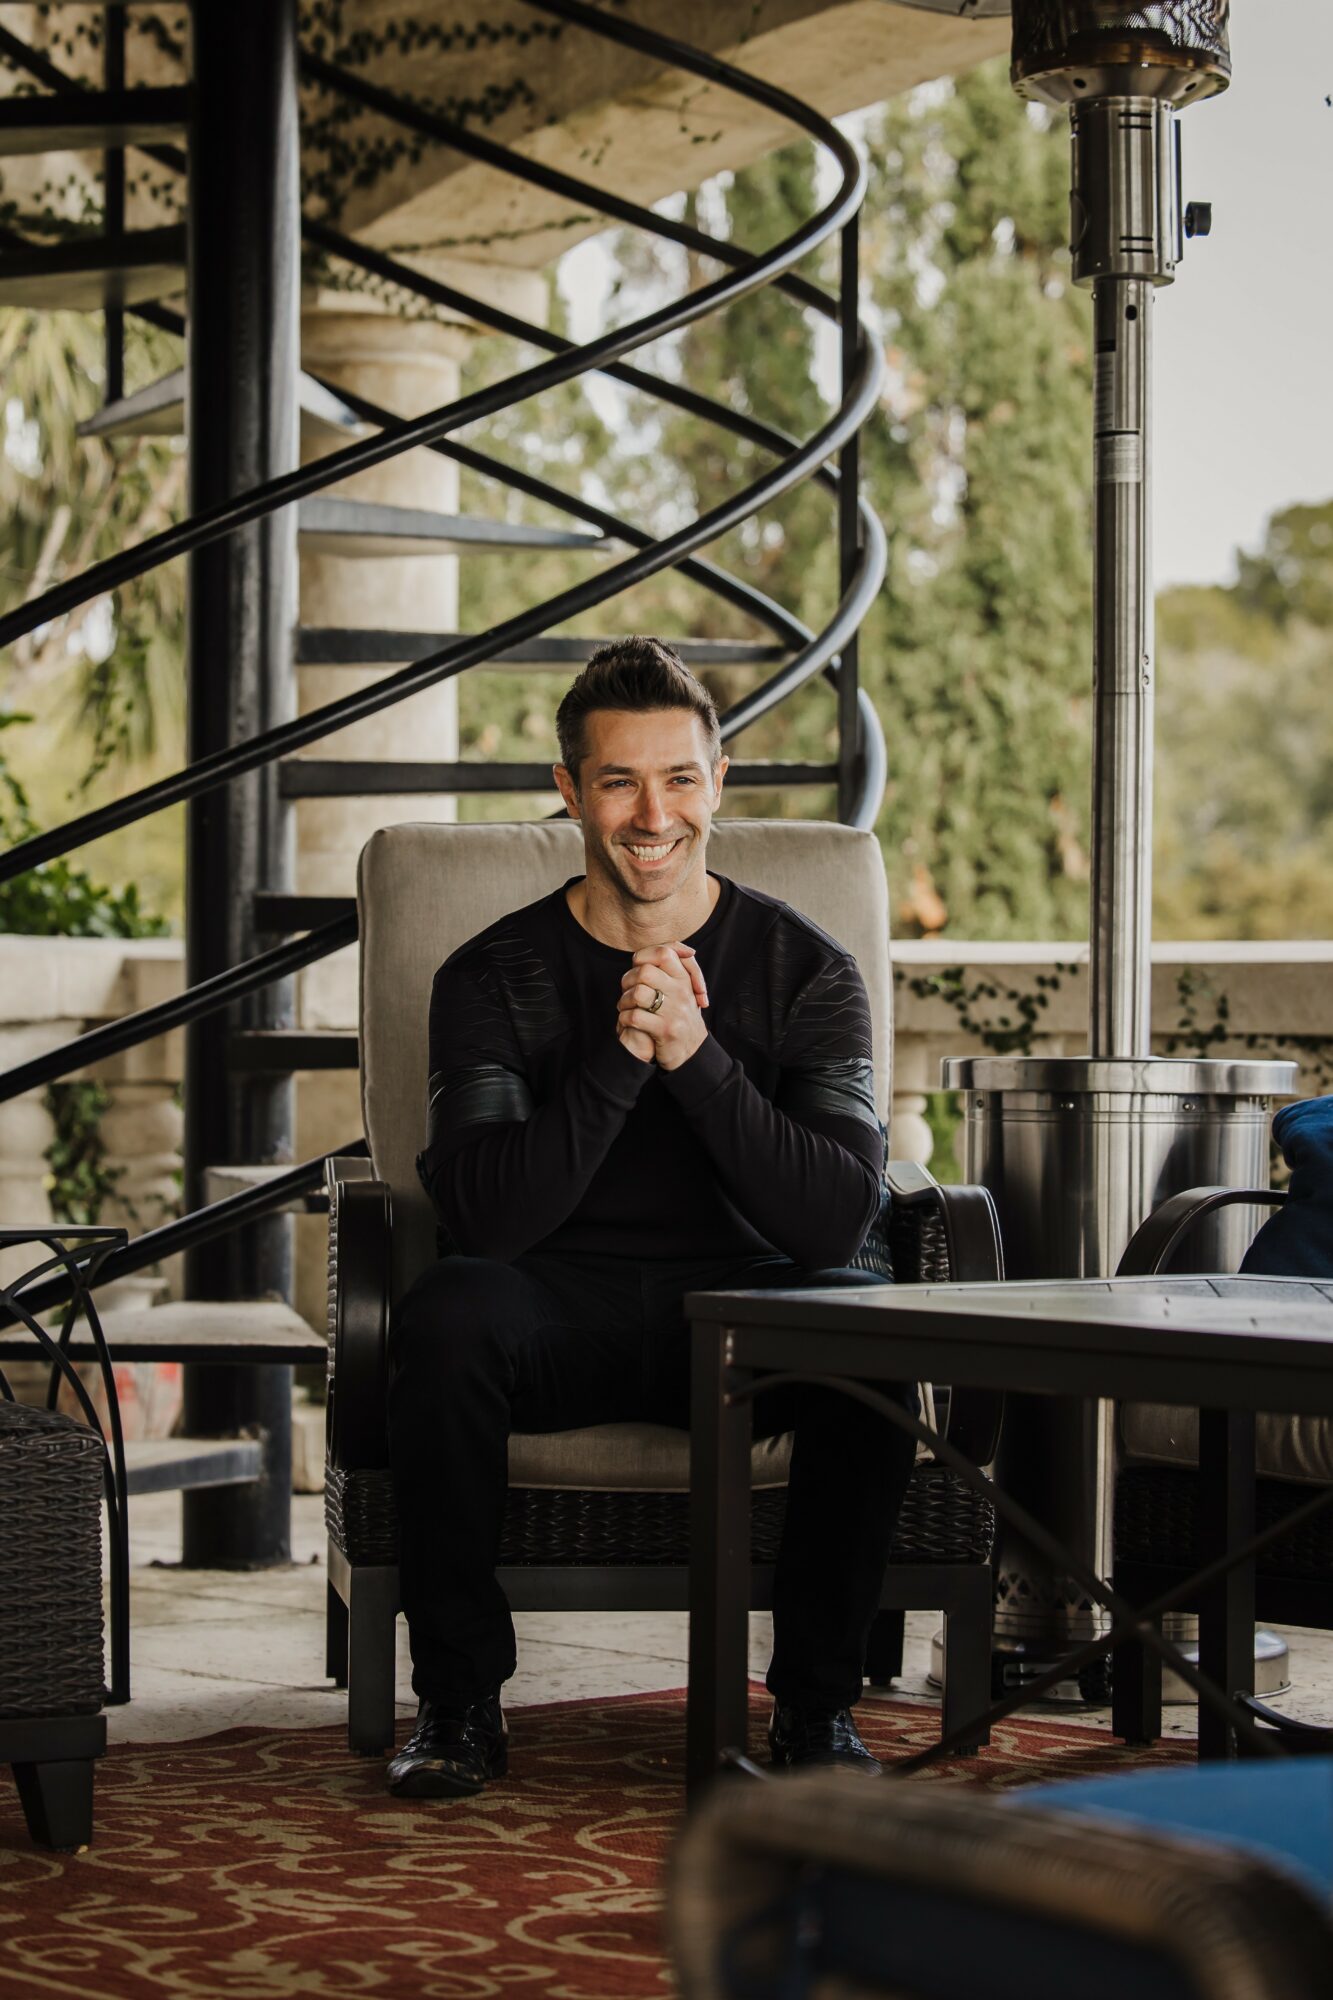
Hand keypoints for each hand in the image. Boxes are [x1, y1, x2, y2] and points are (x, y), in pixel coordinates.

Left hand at [617, 944, 707, 1069]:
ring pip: (638, 993)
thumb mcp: (683, 990)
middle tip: (627, 990)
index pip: (663, 953)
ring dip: (624, 1000)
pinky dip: (624, 1018)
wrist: (692, 1052)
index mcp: (685, 979)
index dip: (643, 956)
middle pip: (645, 972)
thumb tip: (661, 949)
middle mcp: (682, 992)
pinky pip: (634, 1016)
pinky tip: (627, 1021)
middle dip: (628, 980)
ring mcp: (674, 1011)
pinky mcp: (665, 1030)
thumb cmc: (679, 1017)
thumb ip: (672, 970)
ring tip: (625, 1007)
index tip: (638, 968)